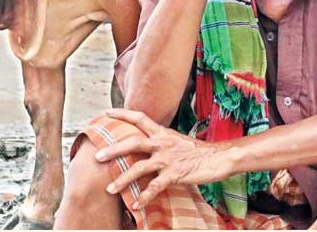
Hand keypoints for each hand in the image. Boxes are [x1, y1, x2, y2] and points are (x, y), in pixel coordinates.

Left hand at [95, 109, 235, 208]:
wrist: (218, 158)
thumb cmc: (197, 151)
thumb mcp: (176, 141)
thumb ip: (161, 141)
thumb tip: (147, 144)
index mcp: (163, 133)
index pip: (140, 118)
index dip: (123, 113)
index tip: (107, 112)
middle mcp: (162, 143)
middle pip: (133, 142)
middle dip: (113, 149)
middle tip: (97, 156)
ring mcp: (168, 158)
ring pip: (140, 167)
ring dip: (123, 179)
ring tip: (110, 189)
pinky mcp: (175, 174)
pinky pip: (155, 186)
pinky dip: (145, 197)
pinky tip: (137, 205)